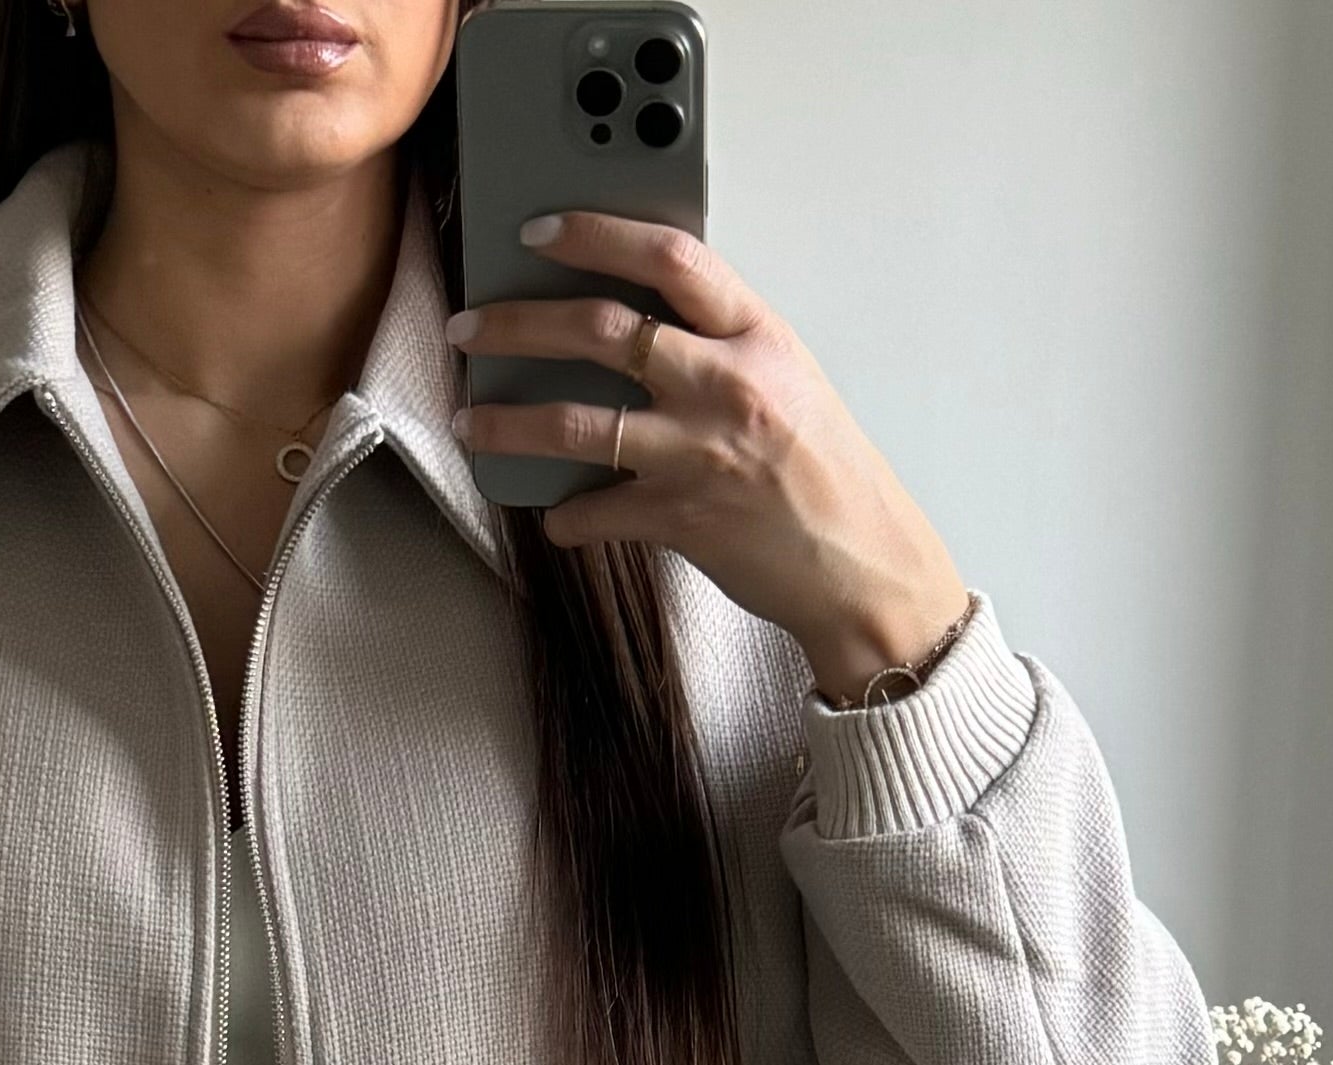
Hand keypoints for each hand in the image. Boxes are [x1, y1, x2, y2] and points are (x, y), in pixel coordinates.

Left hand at [447, 212, 969, 702]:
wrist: (862, 565)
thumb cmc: (827, 473)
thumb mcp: (785, 380)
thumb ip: (719, 343)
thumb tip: (641, 322)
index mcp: (756, 336)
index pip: (668, 258)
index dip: (594, 235)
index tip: (540, 232)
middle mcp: (725, 385)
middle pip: (602, 329)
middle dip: (519, 323)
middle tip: (470, 326)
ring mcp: (699, 453)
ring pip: (578, 421)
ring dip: (510, 421)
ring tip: (471, 419)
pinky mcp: (680, 519)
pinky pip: (594, 512)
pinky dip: (564, 516)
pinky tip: (553, 514)